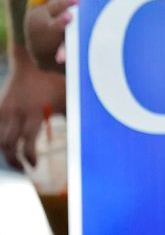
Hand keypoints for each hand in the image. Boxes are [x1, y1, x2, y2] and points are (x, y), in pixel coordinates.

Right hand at [0, 54, 65, 168]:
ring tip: (16, 161)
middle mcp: (15, 112)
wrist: (28, 66)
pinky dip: (0, 141)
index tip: (34, 165)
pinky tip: (8, 148)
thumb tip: (85, 133)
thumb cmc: (52, 84)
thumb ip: (71, 113)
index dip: (29, 155)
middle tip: (23, 168)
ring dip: (5, 153)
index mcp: (34, 111)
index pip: (27, 140)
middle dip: (14, 160)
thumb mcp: (65, 96)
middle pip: (8, 144)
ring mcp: (4, 111)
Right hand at [24, 0, 76, 71]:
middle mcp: (49, 12)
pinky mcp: (56, 44)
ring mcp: (50, 29)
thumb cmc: (66, 12)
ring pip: (54, 25)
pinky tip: (62, 57)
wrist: (43, 44)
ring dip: (61, 22)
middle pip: (55, 4)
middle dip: (65, 1)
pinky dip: (62, 52)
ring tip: (69, 17)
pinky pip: (59, 48)